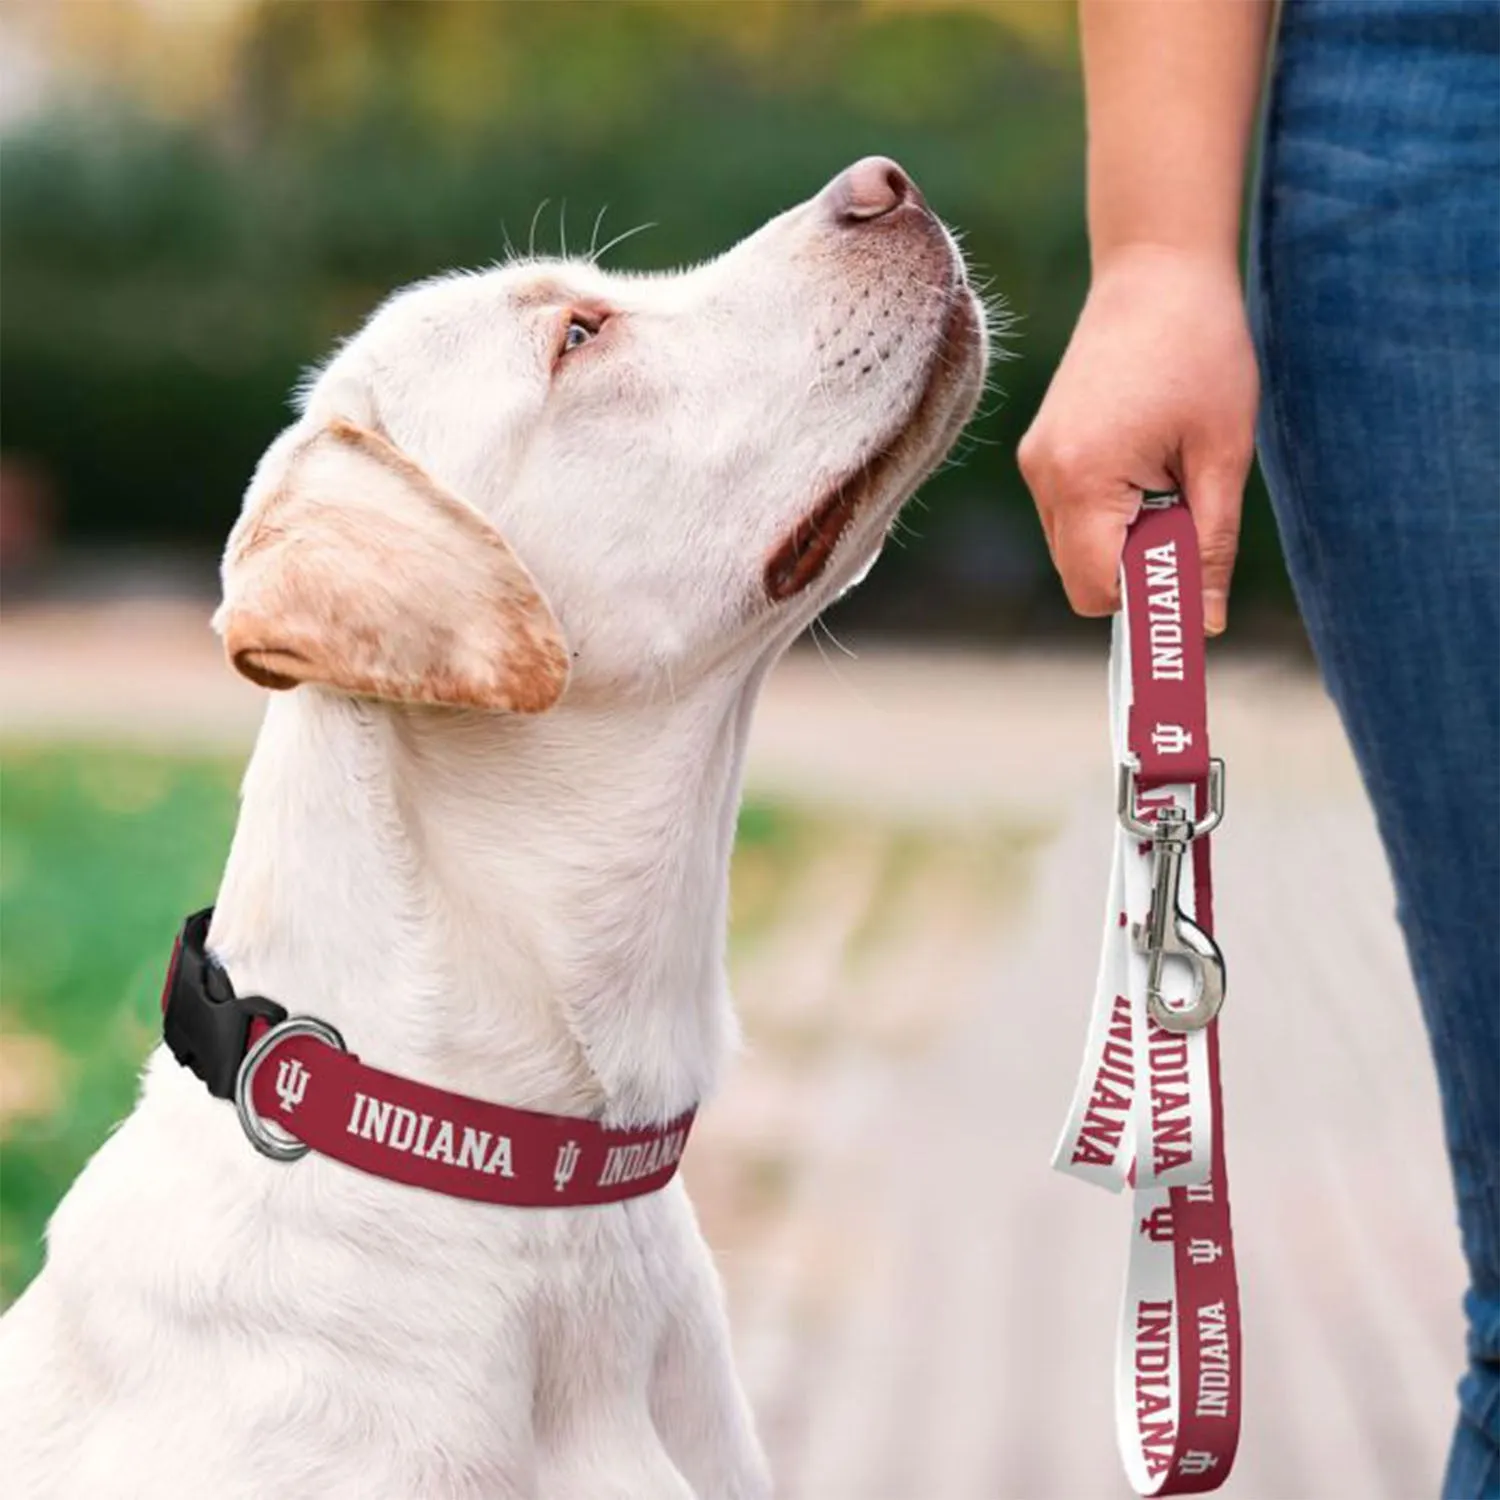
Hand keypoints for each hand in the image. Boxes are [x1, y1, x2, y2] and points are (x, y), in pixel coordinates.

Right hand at [1017, 245, 1258, 633]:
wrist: (1156, 270)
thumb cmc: (1200, 351)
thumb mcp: (1221, 455)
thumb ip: (1209, 546)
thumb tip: (1203, 623)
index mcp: (1083, 478)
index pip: (1096, 591)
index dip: (1144, 603)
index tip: (1189, 591)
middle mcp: (1043, 475)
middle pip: (1082, 576)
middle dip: (1137, 568)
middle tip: (1187, 512)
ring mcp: (1036, 462)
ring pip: (1075, 548)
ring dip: (1124, 538)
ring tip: (1166, 475)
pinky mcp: (1041, 450)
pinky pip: (1071, 514)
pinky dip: (1109, 512)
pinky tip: (1145, 460)